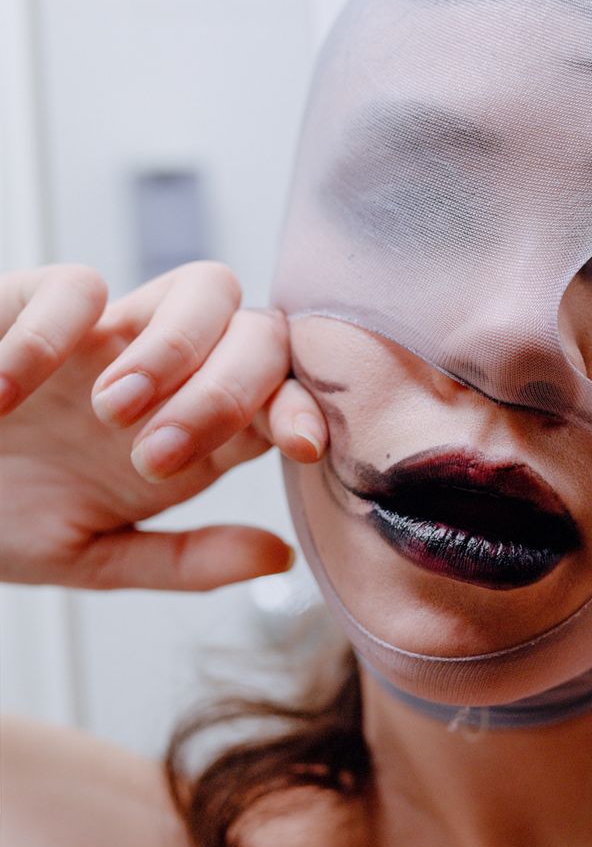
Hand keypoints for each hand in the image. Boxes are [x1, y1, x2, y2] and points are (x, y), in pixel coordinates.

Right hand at [0, 261, 326, 590]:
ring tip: (110, 414)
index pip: (282, 398)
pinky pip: (77, 286)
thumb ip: (186, 559)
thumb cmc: (4, 514)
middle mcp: (175, 374)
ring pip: (203, 288)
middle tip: (159, 456)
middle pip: (258, 334)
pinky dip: (52, 336)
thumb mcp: (95, 556)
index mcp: (201, 433)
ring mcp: (115, 334)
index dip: (305, 408)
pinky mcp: (39, 301)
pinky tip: (8, 397)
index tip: (303, 447)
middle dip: (229, 389)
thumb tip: (281, 556)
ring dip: (173, 350)